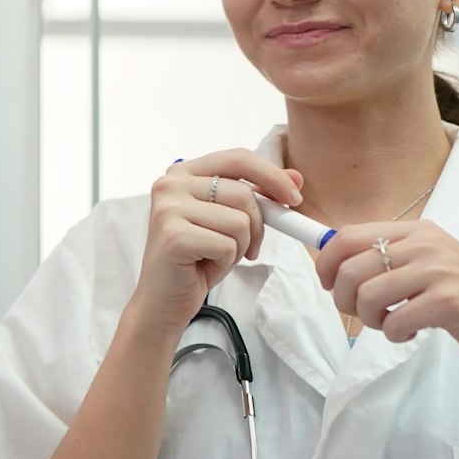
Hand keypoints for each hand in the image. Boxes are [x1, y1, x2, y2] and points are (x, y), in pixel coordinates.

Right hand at [129, 150, 303, 335]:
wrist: (163, 300)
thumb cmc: (196, 259)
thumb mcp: (230, 222)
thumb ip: (258, 196)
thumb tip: (296, 177)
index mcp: (182, 173)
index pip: (237, 158)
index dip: (271, 176)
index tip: (293, 199)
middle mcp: (170, 184)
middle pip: (243, 193)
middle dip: (258, 225)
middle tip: (249, 248)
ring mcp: (168, 208)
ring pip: (240, 221)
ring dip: (240, 246)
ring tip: (216, 256)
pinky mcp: (173, 236)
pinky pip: (228, 245)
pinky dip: (226, 262)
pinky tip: (204, 266)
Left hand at [317, 220, 458, 386]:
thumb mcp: (428, 265)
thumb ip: (388, 256)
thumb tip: (328, 253)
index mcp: (418, 231)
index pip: (348, 236)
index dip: (325, 262)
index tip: (326, 283)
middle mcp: (427, 244)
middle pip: (350, 269)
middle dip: (344, 299)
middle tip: (364, 314)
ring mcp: (440, 271)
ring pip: (366, 295)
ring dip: (369, 320)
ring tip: (390, 323)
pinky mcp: (449, 302)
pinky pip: (393, 321)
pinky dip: (394, 334)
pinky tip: (412, 333)